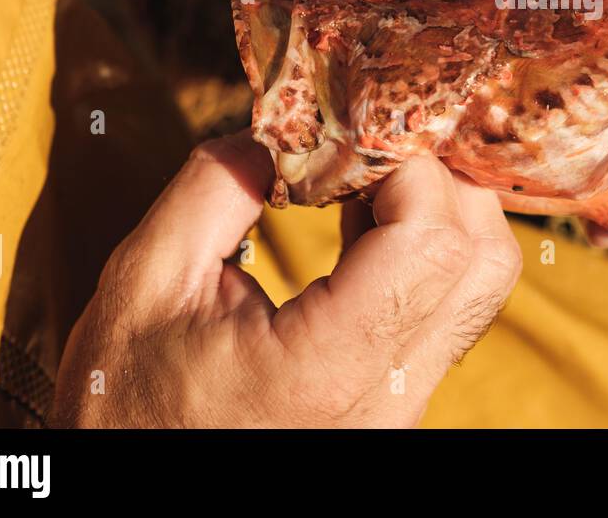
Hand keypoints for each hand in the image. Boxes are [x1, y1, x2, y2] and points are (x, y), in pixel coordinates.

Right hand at [50, 134, 520, 427]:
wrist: (135, 489)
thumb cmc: (125, 406)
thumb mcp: (143, 283)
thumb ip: (214, 189)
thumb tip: (280, 125)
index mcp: (322, 369)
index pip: (430, 239)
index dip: (405, 164)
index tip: (350, 130)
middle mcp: (386, 396)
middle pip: (482, 259)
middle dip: (438, 179)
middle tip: (368, 146)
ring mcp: (402, 405)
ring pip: (482, 284)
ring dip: (440, 210)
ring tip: (363, 182)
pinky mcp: (400, 401)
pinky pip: (452, 306)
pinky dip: (428, 247)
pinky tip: (365, 223)